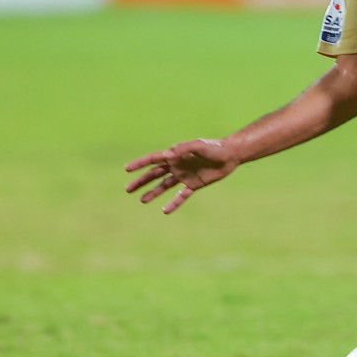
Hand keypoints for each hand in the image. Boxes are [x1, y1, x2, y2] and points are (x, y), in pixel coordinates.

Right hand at [124, 138, 239, 213]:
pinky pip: (181, 196)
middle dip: (141, 181)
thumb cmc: (215, 147)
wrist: (230, 155)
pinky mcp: (194, 184)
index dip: (140, 163)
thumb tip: (172, 152)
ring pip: (164, 185)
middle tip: (128, 189)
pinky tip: (165, 211)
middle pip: (154, 174)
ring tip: (142, 200)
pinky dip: (173, 203)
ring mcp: (184, 175)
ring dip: (153, 192)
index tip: (126, 169)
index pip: (154, 159)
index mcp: (176, 154)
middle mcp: (177, 165)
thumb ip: (186, 148)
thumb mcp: (200, 145)